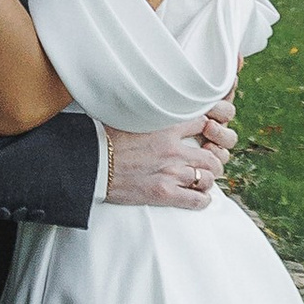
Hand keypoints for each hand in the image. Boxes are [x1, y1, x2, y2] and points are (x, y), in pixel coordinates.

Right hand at [103, 101, 235, 210]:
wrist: (90, 163)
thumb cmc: (104, 138)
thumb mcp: (130, 114)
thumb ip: (150, 111)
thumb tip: (154, 103)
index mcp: (166, 126)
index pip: (204, 123)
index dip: (211, 129)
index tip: (208, 135)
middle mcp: (172, 149)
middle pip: (212, 155)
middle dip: (213, 161)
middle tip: (208, 164)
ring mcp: (170, 172)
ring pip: (208, 178)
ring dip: (207, 180)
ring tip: (202, 181)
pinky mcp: (164, 193)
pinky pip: (196, 200)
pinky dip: (202, 200)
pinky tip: (199, 198)